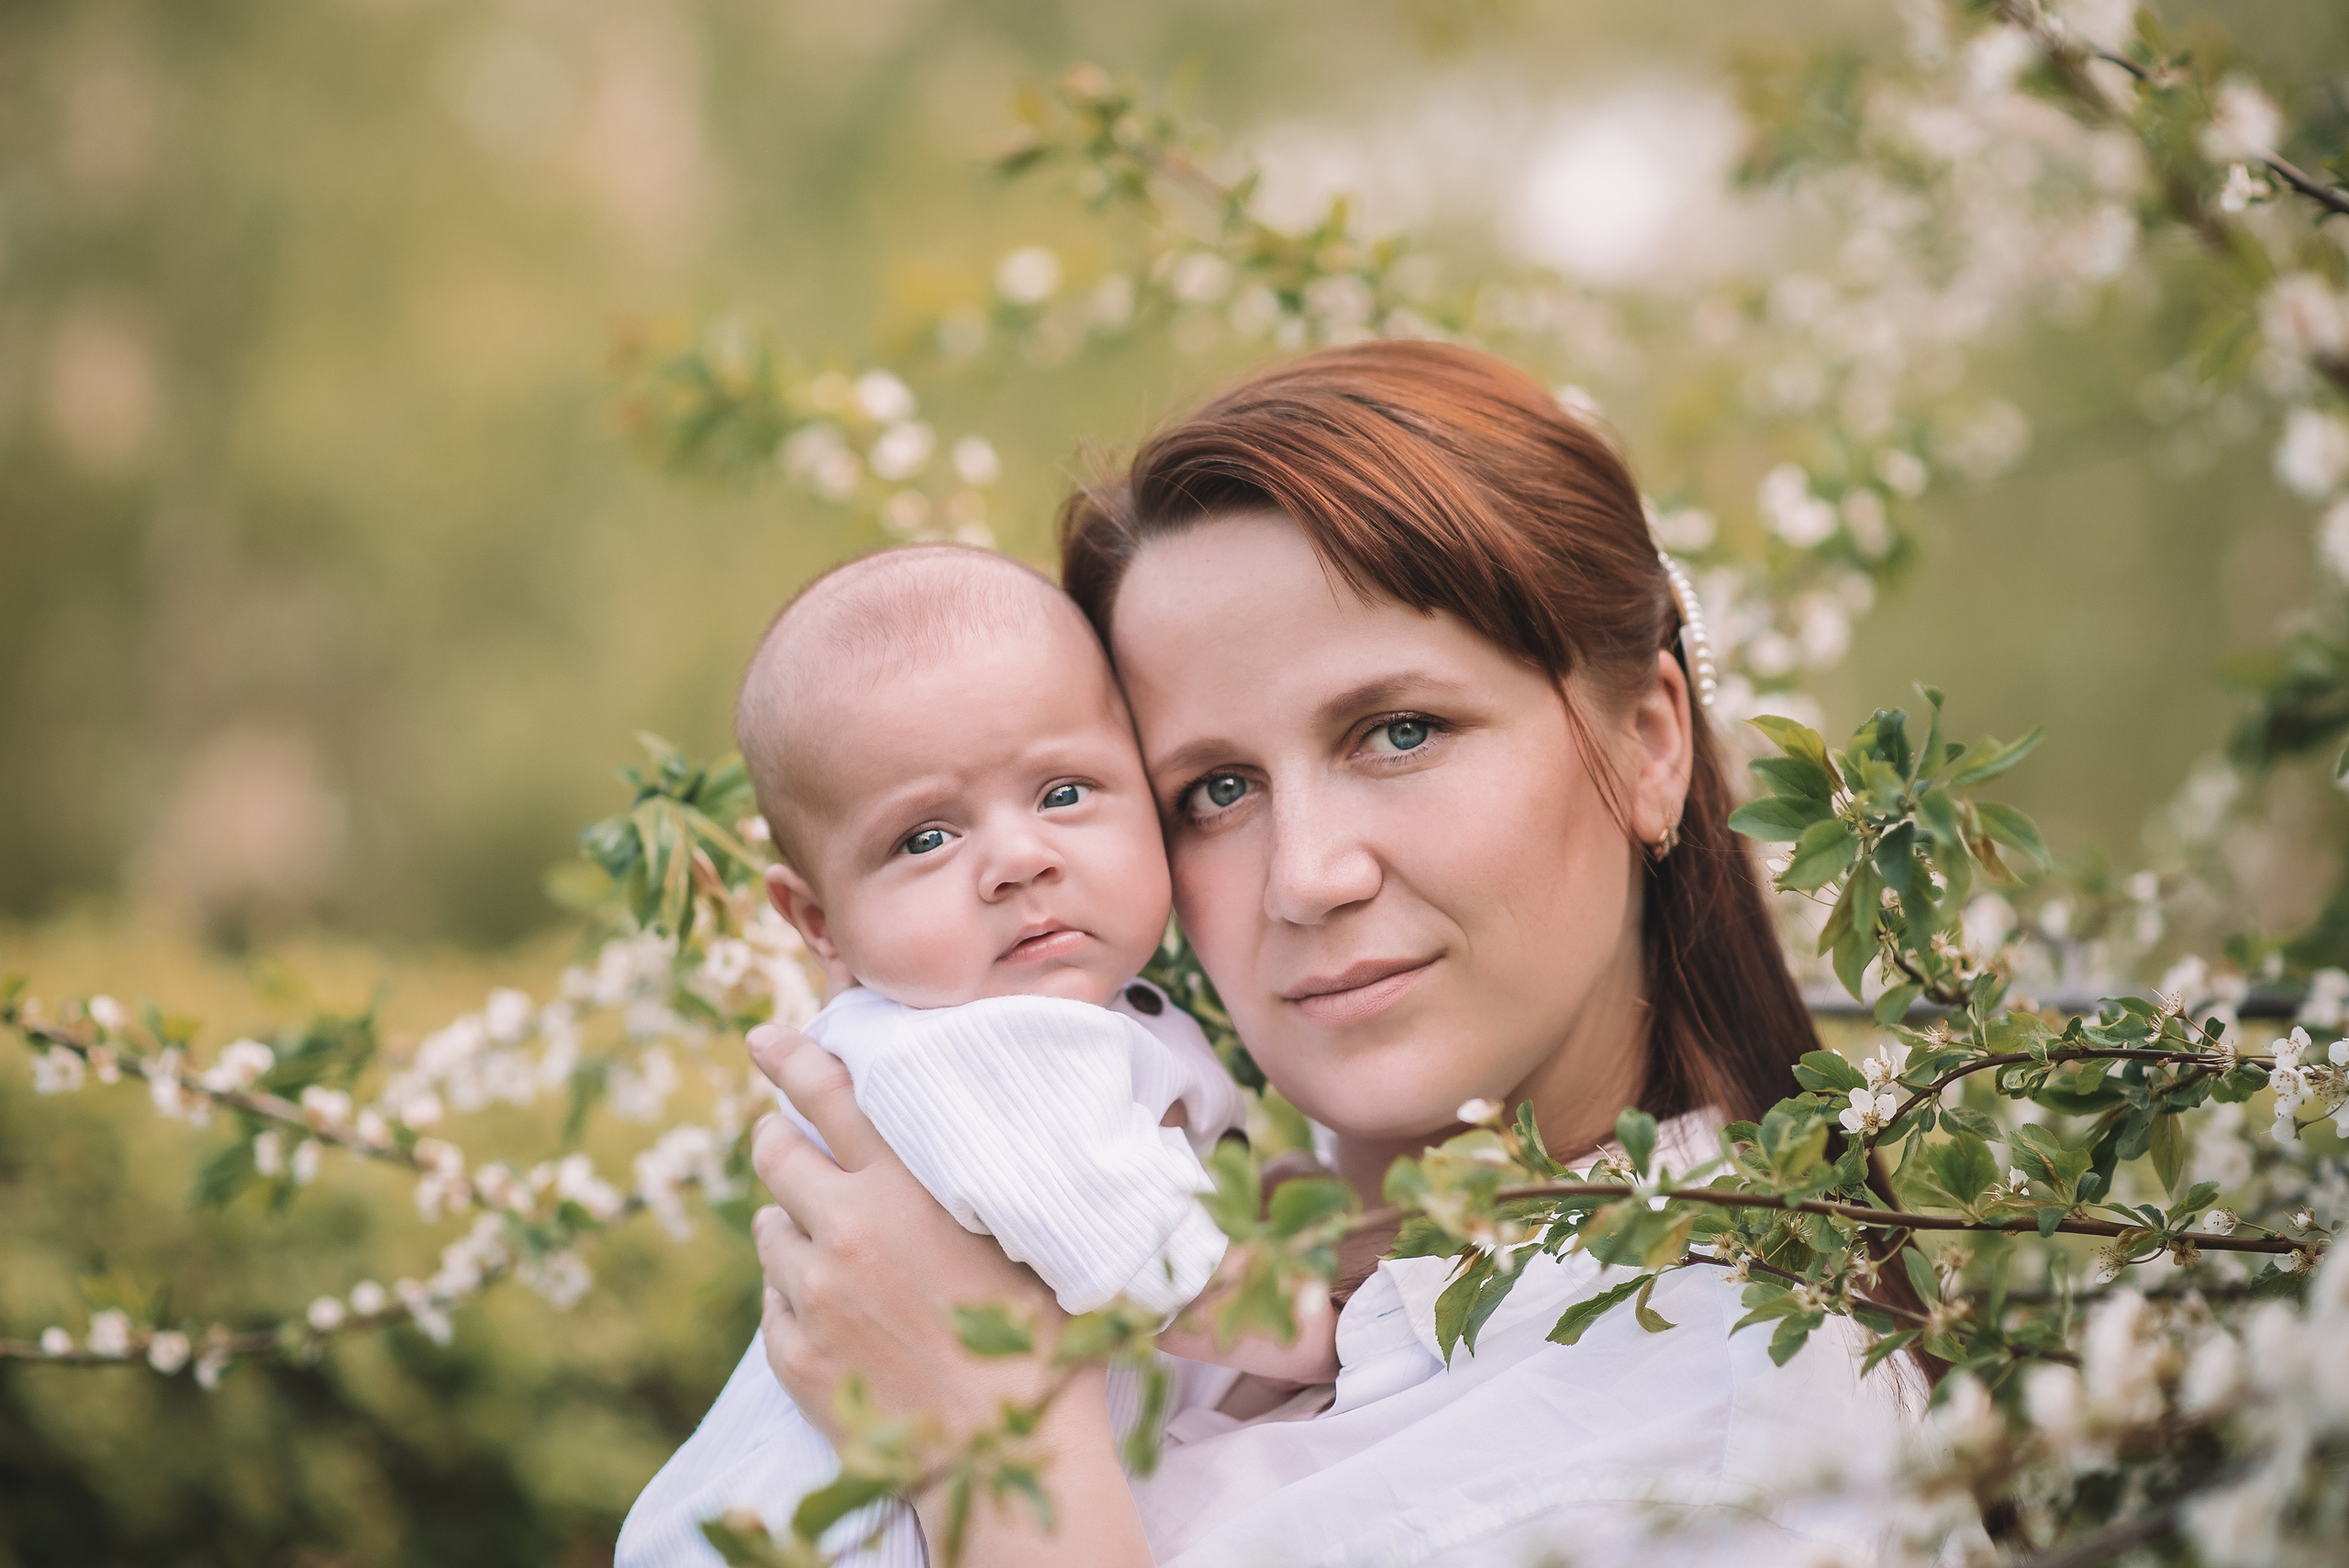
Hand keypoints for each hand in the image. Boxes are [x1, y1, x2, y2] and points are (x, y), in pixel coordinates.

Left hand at [746, 1022, 1059, 1442]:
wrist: (1012, 1455)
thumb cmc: (1041, 1335)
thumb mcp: (1022, 1228)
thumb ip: (978, 1165)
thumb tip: (957, 1111)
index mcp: (906, 1189)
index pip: (829, 1093)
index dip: (791, 1056)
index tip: (764, 1038)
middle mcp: (847, 1232)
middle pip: (776, 1152)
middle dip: (780, 1136)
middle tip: (792, 1136)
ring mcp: (814, 1297)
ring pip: (770, 1227)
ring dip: (793, 1221)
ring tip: (838, 1241)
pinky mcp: (794, 1355)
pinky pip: (775, 1298)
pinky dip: (797, 1290)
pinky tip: (845, 1305)